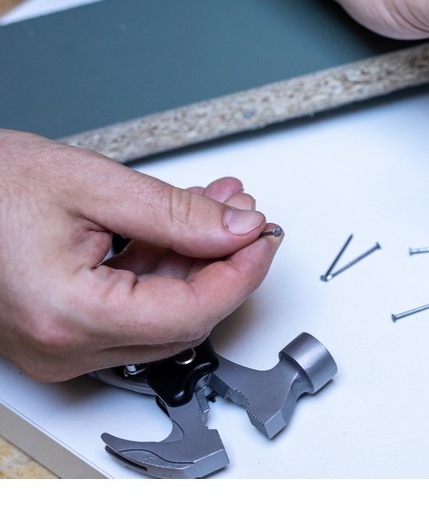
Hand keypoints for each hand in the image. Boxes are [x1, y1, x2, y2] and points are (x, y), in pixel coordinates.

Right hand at [0, 130, 282, 381]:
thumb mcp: (95, 185)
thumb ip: (178, 214)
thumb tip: (239, 230)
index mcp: (69, 315)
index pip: (191, 312)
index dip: (241, 273)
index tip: (265, 237)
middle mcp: (63, 347)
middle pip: (183, 319)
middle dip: (224, 263)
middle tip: (246, 215)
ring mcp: (61, 346)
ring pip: (163, 314)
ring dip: (197, 259)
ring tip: (217, 205)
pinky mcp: (62, 332)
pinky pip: (134, 309)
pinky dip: (164, 266)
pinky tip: (182, 222)